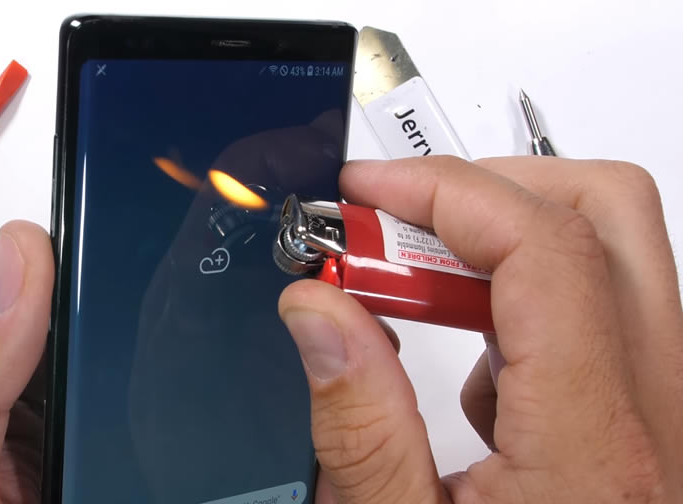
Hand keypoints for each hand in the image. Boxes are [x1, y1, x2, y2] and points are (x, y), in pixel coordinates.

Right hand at [279, 156, 682, 502]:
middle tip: (396, 224)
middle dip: (486, 189)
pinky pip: (598, 316)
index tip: (366, 193)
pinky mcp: (648, 422)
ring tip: (412, 300)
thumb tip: (316, 309)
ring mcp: (665, 414)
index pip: (544, 246)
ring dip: (500, 244)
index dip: (443, 191)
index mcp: (595, 446)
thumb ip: (356, 421)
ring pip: (609, 254)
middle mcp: (659, 415)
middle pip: (607, 214)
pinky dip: (522, 305)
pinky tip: (470, 376)